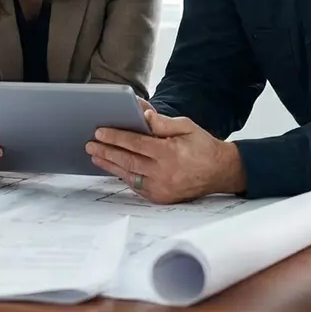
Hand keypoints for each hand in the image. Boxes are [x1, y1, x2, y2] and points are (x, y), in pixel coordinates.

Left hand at [85, 99, 245, 202]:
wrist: (220, 172)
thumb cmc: (202, 146)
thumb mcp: (186, 126)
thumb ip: (163, 122)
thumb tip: (143, 114)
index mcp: (169, 153)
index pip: (135, 143)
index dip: (115, 137)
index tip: (100, 131)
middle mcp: (163, 173)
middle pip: (127, 160)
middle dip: (106, 151)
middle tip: (90, 144)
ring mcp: (161, 188)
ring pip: (128, 175)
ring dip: (110, 165)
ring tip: (95, 156)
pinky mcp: (161, 198)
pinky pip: (136, 186)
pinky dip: (124, 176)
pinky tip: (113, 168)